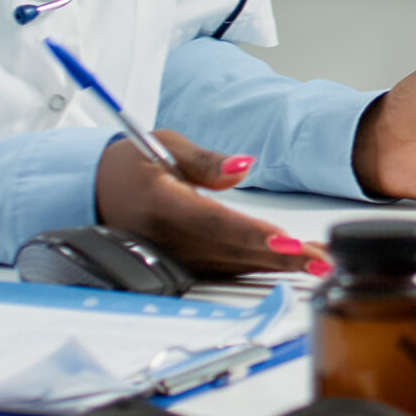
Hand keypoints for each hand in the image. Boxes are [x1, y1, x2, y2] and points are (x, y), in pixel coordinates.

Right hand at [94, 130, 326, 276]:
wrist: (92, 193)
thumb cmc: (129, 166)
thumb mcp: (165, 146)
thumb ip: (207, 161)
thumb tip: (243, 167)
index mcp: (161, 202)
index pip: (213, 221)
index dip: (252, 233)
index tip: (287, 242)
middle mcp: (167, 237)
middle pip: (232, 250)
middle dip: (280, 256)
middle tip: (322, 259)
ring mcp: (173, 257)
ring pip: (233, 265)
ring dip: (277, 266)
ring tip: (319, 263)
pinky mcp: (181, 266)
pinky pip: (225, 268)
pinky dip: (258, 267)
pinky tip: (289, 266)